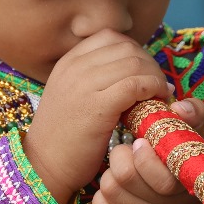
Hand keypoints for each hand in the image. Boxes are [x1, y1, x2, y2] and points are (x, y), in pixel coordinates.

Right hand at [25, 31, 170, 203]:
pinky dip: (153, 89)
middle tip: (157, 86)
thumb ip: (92, 79)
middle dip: (149, 64)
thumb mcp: (71, 96)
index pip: (111, 38)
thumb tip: (129, 71)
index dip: (135, 52)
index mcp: (68, 62)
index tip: (143, 72)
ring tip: (160, 96)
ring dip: (155, 77)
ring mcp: (84, 84)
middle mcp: (74, 67)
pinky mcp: (97, 106)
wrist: (44, 166)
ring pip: (135, 63)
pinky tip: (157, 103)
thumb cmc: (63, 138)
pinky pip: (135, 84)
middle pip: (127, 48)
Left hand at [92, 99, 203, 203]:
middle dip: (121, 158)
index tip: (141, 141)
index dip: (145, 158)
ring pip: (109, 189)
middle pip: (125, 178)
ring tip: (123, 169)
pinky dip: (102, 195)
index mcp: (186, 185)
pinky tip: (116, 189)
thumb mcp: (191, 137)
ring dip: (110, 173)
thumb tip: (179, 107)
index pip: (161, 179)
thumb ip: (191, 114)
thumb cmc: (181, 161)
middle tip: (129, 151)